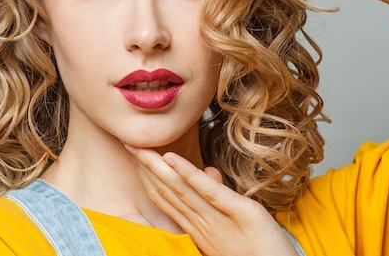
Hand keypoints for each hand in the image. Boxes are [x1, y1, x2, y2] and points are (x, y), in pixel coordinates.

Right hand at [127, 146, 299, 255]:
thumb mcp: (233, 220)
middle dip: (146, 168)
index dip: (150, 177)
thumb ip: (217, 197)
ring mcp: (219, 222)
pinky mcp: (241, 214)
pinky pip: (210, 193)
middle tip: (128, 144)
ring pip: (180, 190)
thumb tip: (207, 171)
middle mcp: (202, 226)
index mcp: (199, 228)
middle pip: (168, 192)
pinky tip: (171, 159)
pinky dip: (189, 174)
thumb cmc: (260, 251)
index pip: (168, 199)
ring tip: (140, 148)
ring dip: (157, 167)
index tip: (137, 156)